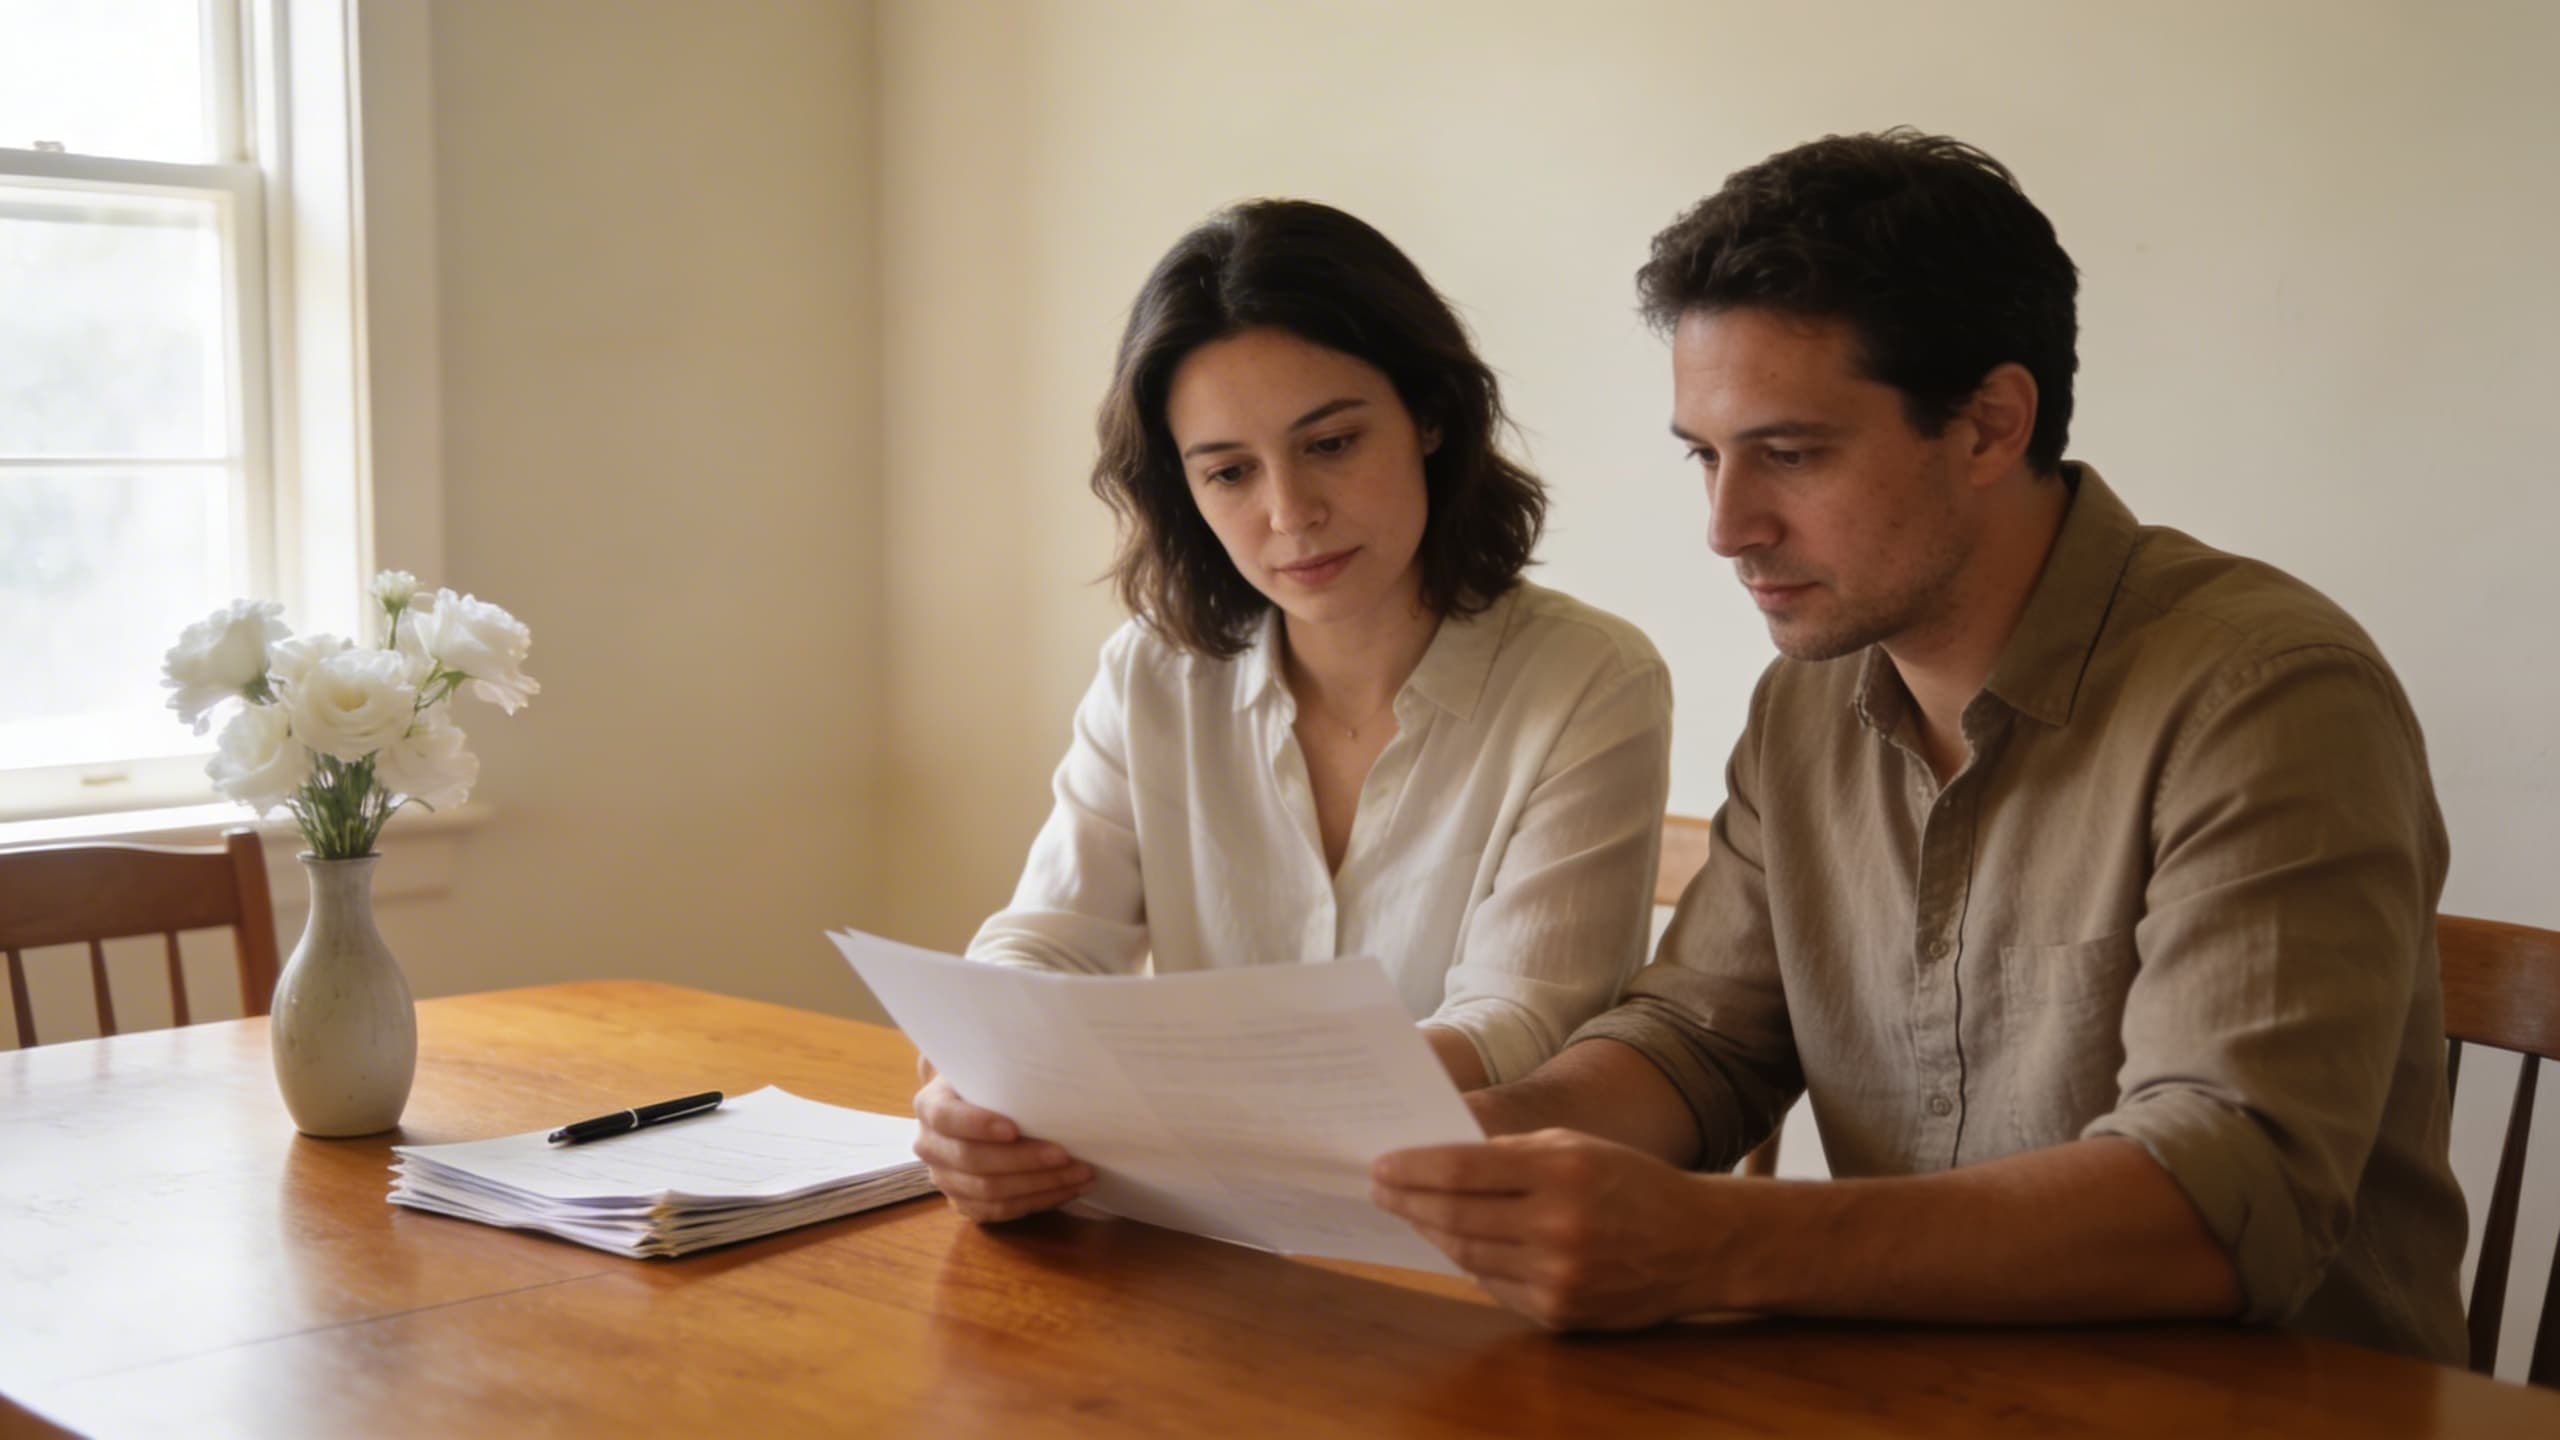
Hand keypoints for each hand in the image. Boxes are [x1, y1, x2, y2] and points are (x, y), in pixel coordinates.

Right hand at [911, 1056, 1093, 1222]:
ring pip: (988, 1192)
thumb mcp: (986, 1063)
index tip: (1013, 1128)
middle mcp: (930, 1145)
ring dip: (1039, 1185)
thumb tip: (1046, 1046)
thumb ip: (1001, 1062)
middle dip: (1024, 1160)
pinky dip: (1036, 1202)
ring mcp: (944, 1178)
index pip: (946, 1117)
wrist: (973, 1105)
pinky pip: (999, 1212)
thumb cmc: (987, 1080)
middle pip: (973, 1160)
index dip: (977, 1125)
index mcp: (930, 1105)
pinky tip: (1066, 1190)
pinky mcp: (963, 1203)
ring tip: (1079, 1174)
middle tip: (1066, 1154)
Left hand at [1370, 1128, 1729, 1329]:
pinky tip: (1452, 1243)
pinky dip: (1469, 1262)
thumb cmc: (1630, 1182)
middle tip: (1379, 1189)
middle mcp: (1558, 1226)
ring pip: (1468, 1254)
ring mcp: (1558, 1275)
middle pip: (1455, 1216)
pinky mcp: (1560, 1312)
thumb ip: (1511, 1153)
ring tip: (1409, 1214)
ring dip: (1430, 1232)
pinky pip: (1494, 1285)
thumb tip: (1436, 1163)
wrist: (1698, 1244)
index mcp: (1561, 1171)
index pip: (1462, 1170)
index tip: (1380, 1164)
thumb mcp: (1576, 1147)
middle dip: (1407, 1201)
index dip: (1412, 1168)